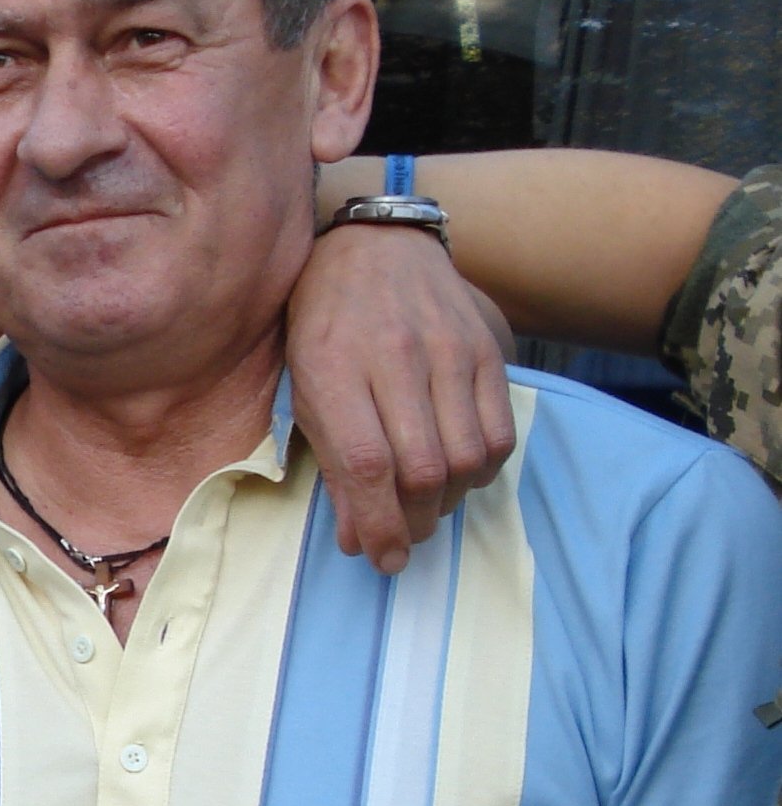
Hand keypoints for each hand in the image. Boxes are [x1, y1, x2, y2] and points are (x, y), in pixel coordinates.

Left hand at [286, 223, 515, 574]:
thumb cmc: (325, 327)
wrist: (375, 246)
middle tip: (402, 538)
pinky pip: (500, 432)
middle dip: (414, 523)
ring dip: (448, 503)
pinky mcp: (488, 350)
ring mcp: (449, 352)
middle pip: (424, 469)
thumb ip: (332, 464)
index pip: (367, 465)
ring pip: (468, 457)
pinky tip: (457, 474)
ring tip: (426, 508)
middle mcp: (396, 359)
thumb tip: (360, 540)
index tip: (382, 560)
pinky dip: (482, 471)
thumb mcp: (305, 389)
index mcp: (334, 369)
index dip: (378, 523)